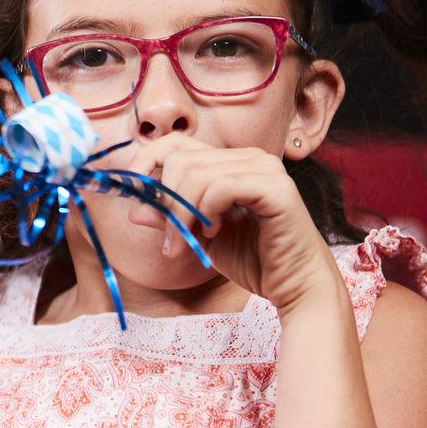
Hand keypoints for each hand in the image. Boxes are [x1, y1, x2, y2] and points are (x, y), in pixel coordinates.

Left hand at [121, 133, 334, 313]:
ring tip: (188, 244)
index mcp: (228, 163)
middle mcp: (247, 157)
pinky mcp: (275, 186)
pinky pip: (222, 186)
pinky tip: (214, 232)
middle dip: (165, 204)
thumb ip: (171, 218)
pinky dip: (208, 212)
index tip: (134, 195)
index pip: (176, 143)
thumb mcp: (199, 237)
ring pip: (196, 174)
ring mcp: (263, 167)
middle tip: (170, 241)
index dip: (146, 162)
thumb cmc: (252, 259)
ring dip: (181, 216)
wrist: (292, 284)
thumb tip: (135, 207)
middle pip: (180, 160)